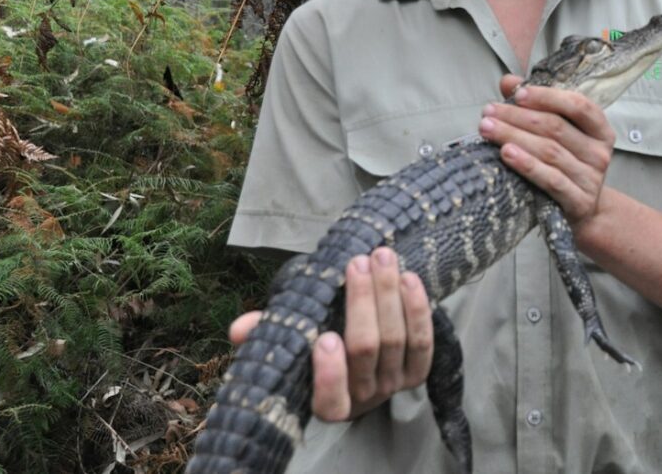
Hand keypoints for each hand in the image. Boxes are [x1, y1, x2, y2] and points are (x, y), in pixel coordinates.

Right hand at [229, 247, 433, 420]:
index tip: (324, 338)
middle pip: (367, 350)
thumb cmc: (315, 345)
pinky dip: (417, 308)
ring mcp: (393, 385)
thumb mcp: (290, 340)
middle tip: (357, 263)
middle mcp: (364, 399)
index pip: (330, 402)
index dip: (330, 374)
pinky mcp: (417, 372)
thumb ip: (266, 334)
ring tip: (381, 257)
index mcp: (327, 404)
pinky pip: (423, 341)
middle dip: (363, 303)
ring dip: (389, 293)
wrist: (359, 360)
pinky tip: (409, 278)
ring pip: (396, 339)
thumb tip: (238, 329)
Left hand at [478, 74, 616, 227]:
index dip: (547, 97)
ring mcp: (591, 178)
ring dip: (515, 137)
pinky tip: (506, 155)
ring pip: (549, 152)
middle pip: (556, 128)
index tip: (518, 93)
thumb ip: (534, 105)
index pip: (578, 106)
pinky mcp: (579, 201)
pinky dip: (527, 165)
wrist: (583, 212)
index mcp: (599, 130)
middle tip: (489, 112)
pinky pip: (550, 180)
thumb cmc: (566, 165)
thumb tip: (508, 81)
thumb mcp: (557, 134)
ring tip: (488, 130)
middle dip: (518, 117)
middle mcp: (600, 153)